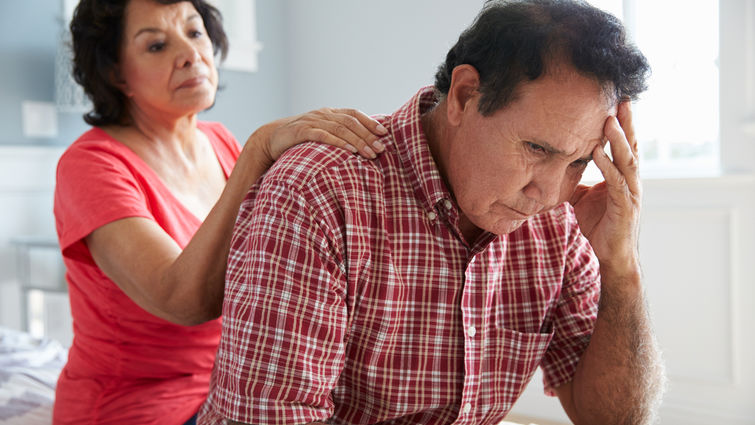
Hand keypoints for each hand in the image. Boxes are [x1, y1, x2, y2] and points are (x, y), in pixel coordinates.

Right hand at [264, 108, 387, 160]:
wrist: (270, 139)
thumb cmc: (299, 139)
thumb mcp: (319, 133)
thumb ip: (336, 135)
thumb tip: (360, 145)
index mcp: (329, 113)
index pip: (354, 113)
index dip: (370, 122)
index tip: (384, 133)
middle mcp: (323, 114)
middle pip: (350, 122)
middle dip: (368, 135)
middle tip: (381, 148)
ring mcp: (312, 121)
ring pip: (340, 129)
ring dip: (358, 141)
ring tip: (370, 153)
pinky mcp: (302, 131)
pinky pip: (323, 135)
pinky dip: (338, 143)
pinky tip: (350, 151)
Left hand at [570, 102, 641, 274]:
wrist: (611, 255)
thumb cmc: (599, 225)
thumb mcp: (581, 198)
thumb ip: (573, 180)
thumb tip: (552, 167)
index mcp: (622, 175)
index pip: (622, 144)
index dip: (620, 124)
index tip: (614, 101)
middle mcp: (630, 180)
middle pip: (630, 145)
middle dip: (626, 122)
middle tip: (622, 98)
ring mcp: (630, 193)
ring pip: (627, 161)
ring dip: (618, 140)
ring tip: (609, 121)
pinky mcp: (625, 207)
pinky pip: (616, 183)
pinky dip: (607, 167)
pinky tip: (598, 154)